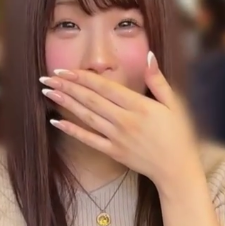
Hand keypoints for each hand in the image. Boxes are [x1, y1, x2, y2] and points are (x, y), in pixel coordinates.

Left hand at [41, 51, 199, 186]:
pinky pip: (89, 140)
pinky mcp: (113, 152)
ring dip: (65, 104)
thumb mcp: (174, 104)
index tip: (64, 70)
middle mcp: (125, 120)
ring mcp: (117, 138)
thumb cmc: (178, 134)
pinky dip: (72, 131)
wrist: (176, 169)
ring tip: (47, 93)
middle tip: (46, 78)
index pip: (105, 87)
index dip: (83, 77)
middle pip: (91, 100)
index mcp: (139, 105)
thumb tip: (150, 56)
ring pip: (87, 117)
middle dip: (67, 87)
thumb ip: (158, 80)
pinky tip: (56, 122)